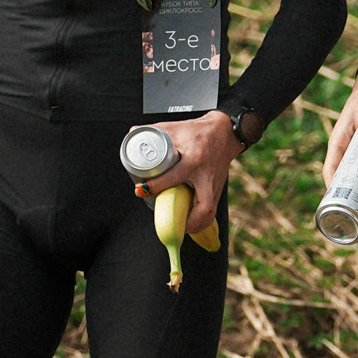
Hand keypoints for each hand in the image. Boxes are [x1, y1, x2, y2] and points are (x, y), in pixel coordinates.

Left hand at [138, 111, 240, 234]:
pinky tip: (189, 224)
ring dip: (195, 226)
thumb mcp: (176, 128)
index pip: (175, 176)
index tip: (141, 189)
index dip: (156, 186)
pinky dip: (200, 221)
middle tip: (167, 222)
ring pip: (209, 213)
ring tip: (178, 229)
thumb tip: (132, 133)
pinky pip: (211, 211)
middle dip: (185, 221)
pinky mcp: (218, 190)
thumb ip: (154, 130)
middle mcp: (207, 175)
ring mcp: (215, 185)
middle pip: (202, 206)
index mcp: (196, 159)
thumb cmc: (199, 131)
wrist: (226, 133)